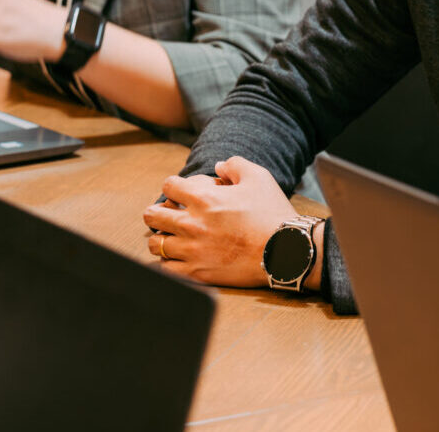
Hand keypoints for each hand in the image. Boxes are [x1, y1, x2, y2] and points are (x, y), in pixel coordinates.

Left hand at [141, 156, 298, 287]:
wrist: (286, 251)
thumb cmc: (272, 213)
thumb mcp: (259, 177)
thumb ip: (235, 165)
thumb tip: (218, 166)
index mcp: (204, 199)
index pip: (168, 186)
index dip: (173, 186)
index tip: (180, 193)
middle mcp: (192, 224)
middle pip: (152, 215)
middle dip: (158, 212)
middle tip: (167, 215)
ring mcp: (192, 251)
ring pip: (155, 244)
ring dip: (161, 238)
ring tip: (171, 239)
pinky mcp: (197, 273)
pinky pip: (166, 269)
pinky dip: (168, 263)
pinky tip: (178, 259)